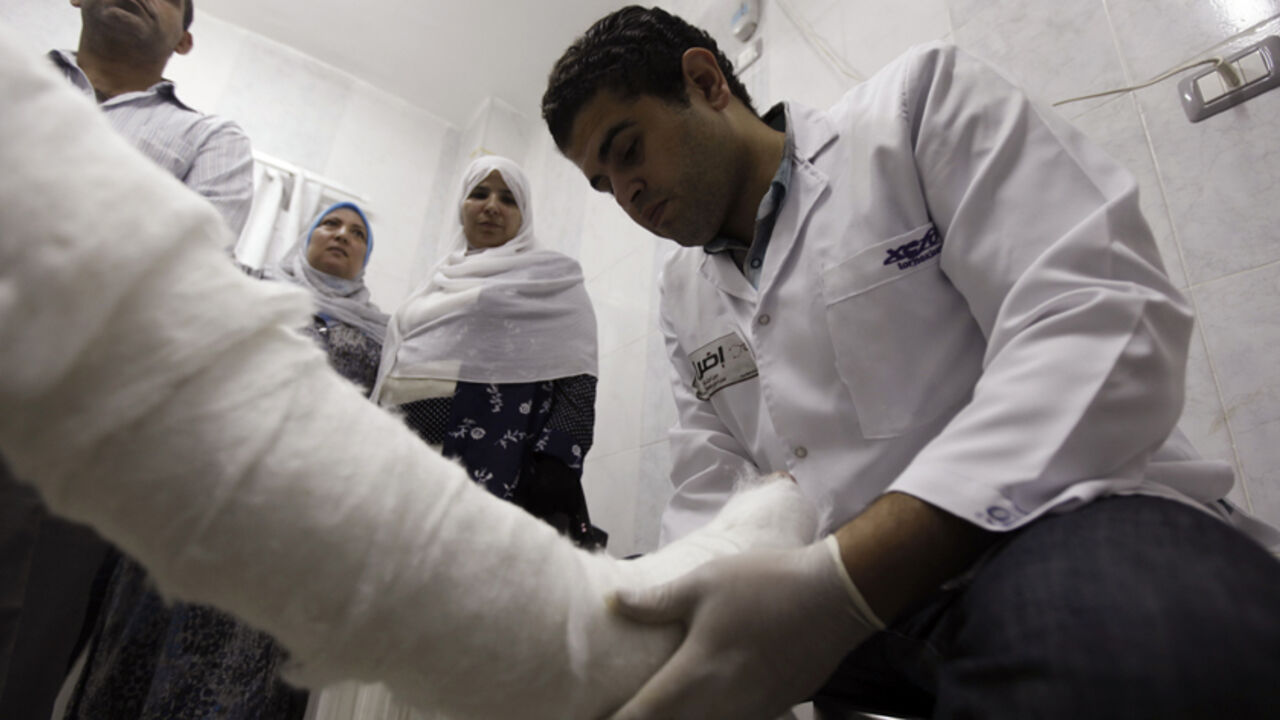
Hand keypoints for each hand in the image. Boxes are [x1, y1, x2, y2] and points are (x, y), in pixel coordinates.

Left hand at [606, 537, 882, 719]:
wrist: (836, 598)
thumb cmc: (766, 584)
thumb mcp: (705, 583)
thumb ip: (657, 601)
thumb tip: (613, 603)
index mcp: (696, 675)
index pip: (643, 715)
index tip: (591, 718)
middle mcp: (720, 705)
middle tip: (617, 713)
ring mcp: (750, 713)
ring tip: (656, 710)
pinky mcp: (771, 710)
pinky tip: (697, 708)